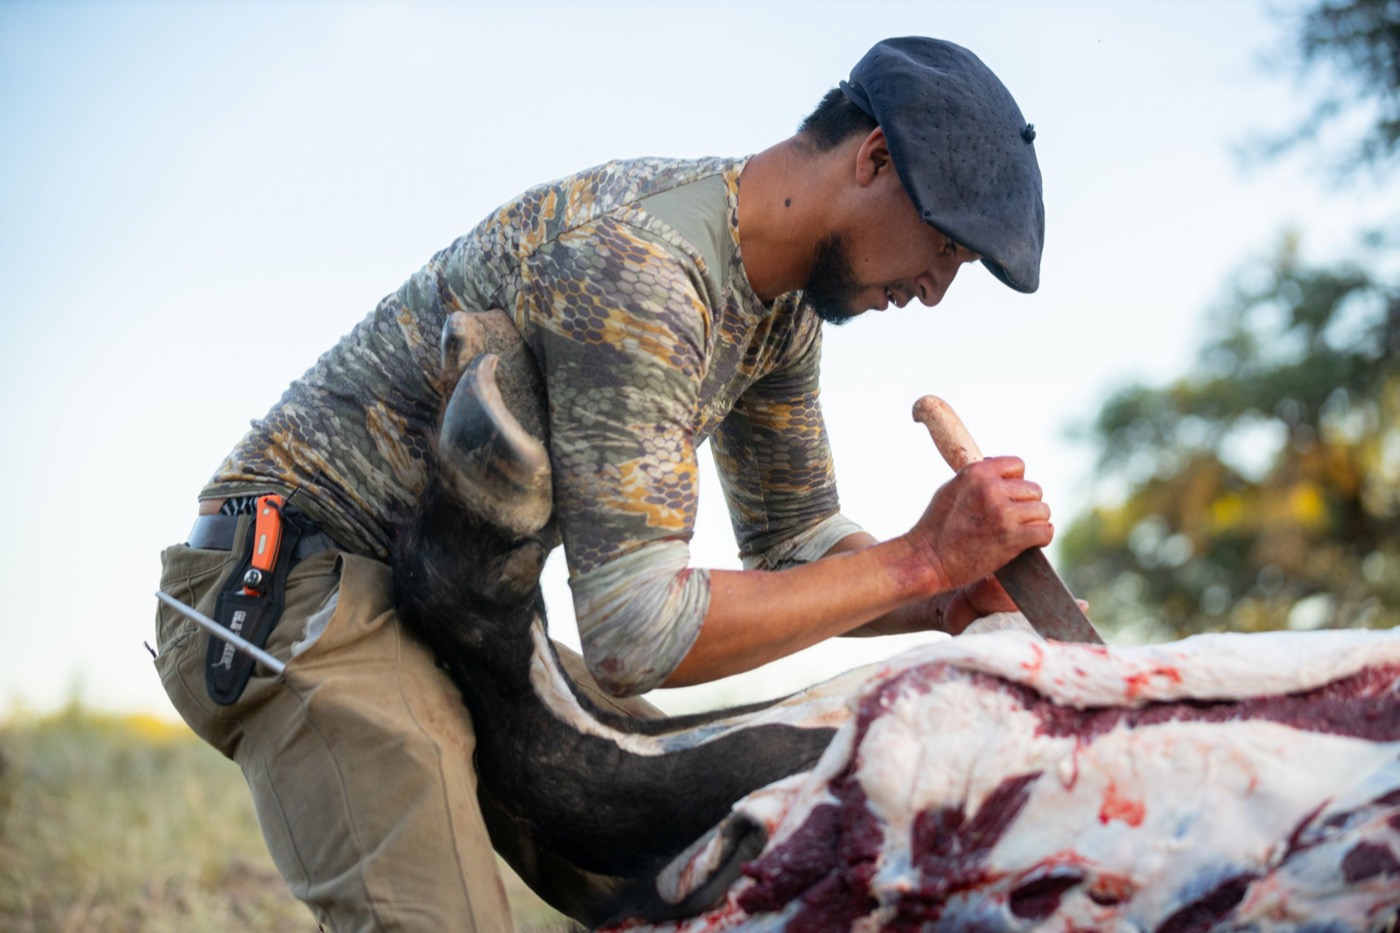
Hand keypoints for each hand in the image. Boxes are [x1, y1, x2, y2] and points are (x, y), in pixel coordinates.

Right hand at [909, 457, 1052, 592]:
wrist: (928, 559)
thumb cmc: (936, 528)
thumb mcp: (952, 489)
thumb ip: (978, 479)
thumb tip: (1000, 475)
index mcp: (977, 472)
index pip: (1018, 465)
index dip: (1015, 482)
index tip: (1007, 497)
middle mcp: (992, 488)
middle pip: (1034, 490)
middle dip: (1026, 505)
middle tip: (1011, 521)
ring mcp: (1003, 512)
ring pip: (1042, 511)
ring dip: (1034, 523)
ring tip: (1017, 533)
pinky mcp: (1012, 537)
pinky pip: (1045, 531)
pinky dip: (1040, 539)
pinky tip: (1027, 543)